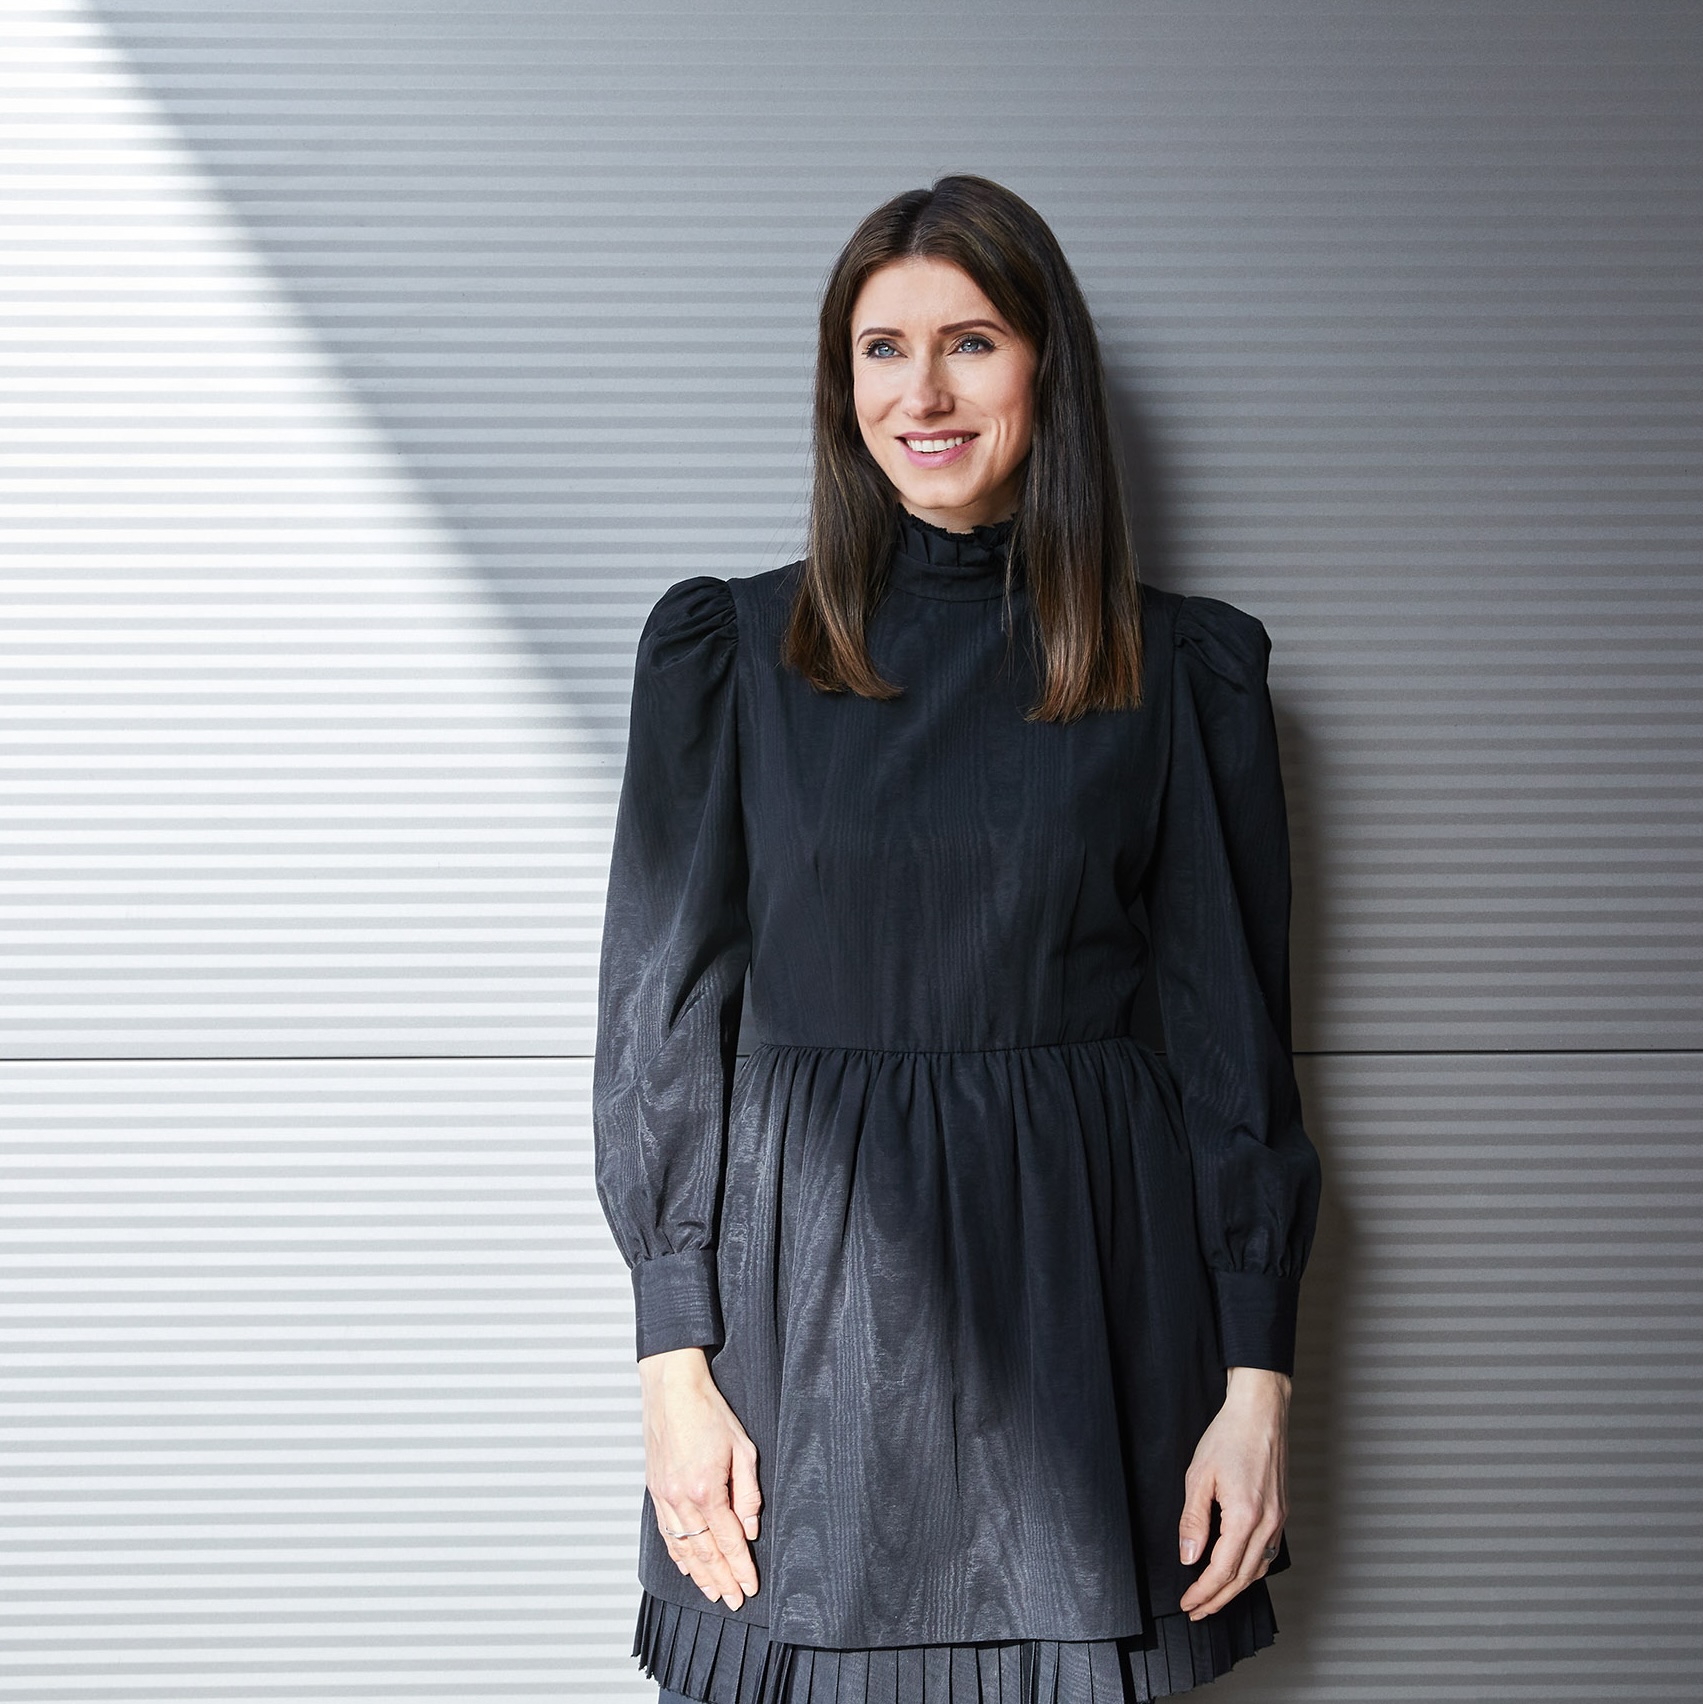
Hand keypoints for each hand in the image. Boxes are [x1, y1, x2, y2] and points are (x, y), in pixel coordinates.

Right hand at [638, 1346, 761, 1610]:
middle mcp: (682, 1499)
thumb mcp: (743, 1448)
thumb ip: (748, 1493)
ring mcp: (664, 1497)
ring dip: (699, 1575)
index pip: (729, 1541)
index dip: (741, 1568)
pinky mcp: (654, 1490)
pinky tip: (687, 1567)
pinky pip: (666, 1533)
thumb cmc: (709, 1412)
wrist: (671, 1390)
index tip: (750, 1587)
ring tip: (714, 1593)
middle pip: (705, 1552)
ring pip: (683, 1548)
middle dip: (722, 1580)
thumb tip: (751, 1529)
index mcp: (707, 1489)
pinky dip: (677, 1554)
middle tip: (734, 1601)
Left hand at [1177, 1365, 1290, 1619]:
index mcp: (1245, 1517)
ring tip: (1213, 1597)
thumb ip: (1193, 1521)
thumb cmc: (1229, 1436)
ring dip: (1235, 1589)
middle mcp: (1268, 1524)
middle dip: (1218, 1600)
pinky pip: (1268, 1553)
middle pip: (1242, 1579)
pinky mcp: (1282, 1512)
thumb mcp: (1198, 1477)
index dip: (1203, 1592)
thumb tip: (1188, 1557)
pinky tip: (1236, 1570)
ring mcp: (1279, 1520)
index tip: (1188, 1603)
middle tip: (1197, 1611)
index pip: (1222, 1571)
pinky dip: (1250, 1569)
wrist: (1260, 1412)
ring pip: (1258, 1570)